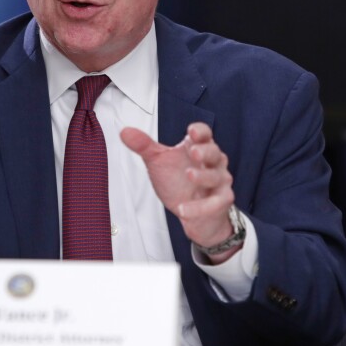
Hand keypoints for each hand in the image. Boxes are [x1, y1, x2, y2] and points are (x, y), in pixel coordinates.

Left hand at [120, 122, 238, 260]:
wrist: (190, 213)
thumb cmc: (178, 182)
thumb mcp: (158, 162)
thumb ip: (144, 146)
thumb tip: (124, 131)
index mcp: (199, 147)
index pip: (204, 134)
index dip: (200, 131)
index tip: (191, 131)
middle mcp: (213, 162)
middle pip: (214, 152)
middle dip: (205, 151)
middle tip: (193, 152)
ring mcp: (219, 182)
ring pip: (215, 176)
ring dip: (203, 176)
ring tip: (188, 175)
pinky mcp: (221, 201)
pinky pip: (215, 203)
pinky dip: (200, 207)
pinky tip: (183, 209)